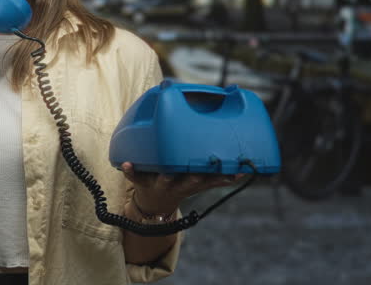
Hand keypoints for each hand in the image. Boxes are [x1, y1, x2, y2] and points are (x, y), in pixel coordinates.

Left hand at [120, 162, 242, 215]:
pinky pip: (134, 177)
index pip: (209, 178)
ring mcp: (160, 184)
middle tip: (201, 171)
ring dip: (164, 176)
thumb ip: (219, 177)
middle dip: (195, 177)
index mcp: (192, 183)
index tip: (232, 167)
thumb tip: (244, 171)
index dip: (219, 174)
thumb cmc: (181, 186)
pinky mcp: (142, 183)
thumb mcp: (200, 185)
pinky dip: (130, 171)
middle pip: (188, 182)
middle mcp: (178, 185)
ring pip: (163, 180)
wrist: (154, 207)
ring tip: (165, 170)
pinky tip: (126, 163)